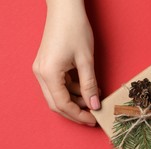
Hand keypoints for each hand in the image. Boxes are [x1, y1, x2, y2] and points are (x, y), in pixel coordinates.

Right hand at [33, 0, 99, 125]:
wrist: (65, 8)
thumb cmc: (75, 30)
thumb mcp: (86, 60)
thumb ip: (90, 85)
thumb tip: (94, 105)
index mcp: (49, 74)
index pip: (62, 105)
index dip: (78, 115)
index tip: (93, 120)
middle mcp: (41, 74)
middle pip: (57, 103)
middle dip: (75, 112)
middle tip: (93, 116)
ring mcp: (42, 69)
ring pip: (58, 95)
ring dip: (76, 100)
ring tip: (95, 96)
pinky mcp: (47, 65)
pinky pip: (59, 85)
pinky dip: (72, 90)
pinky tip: (87, 87)